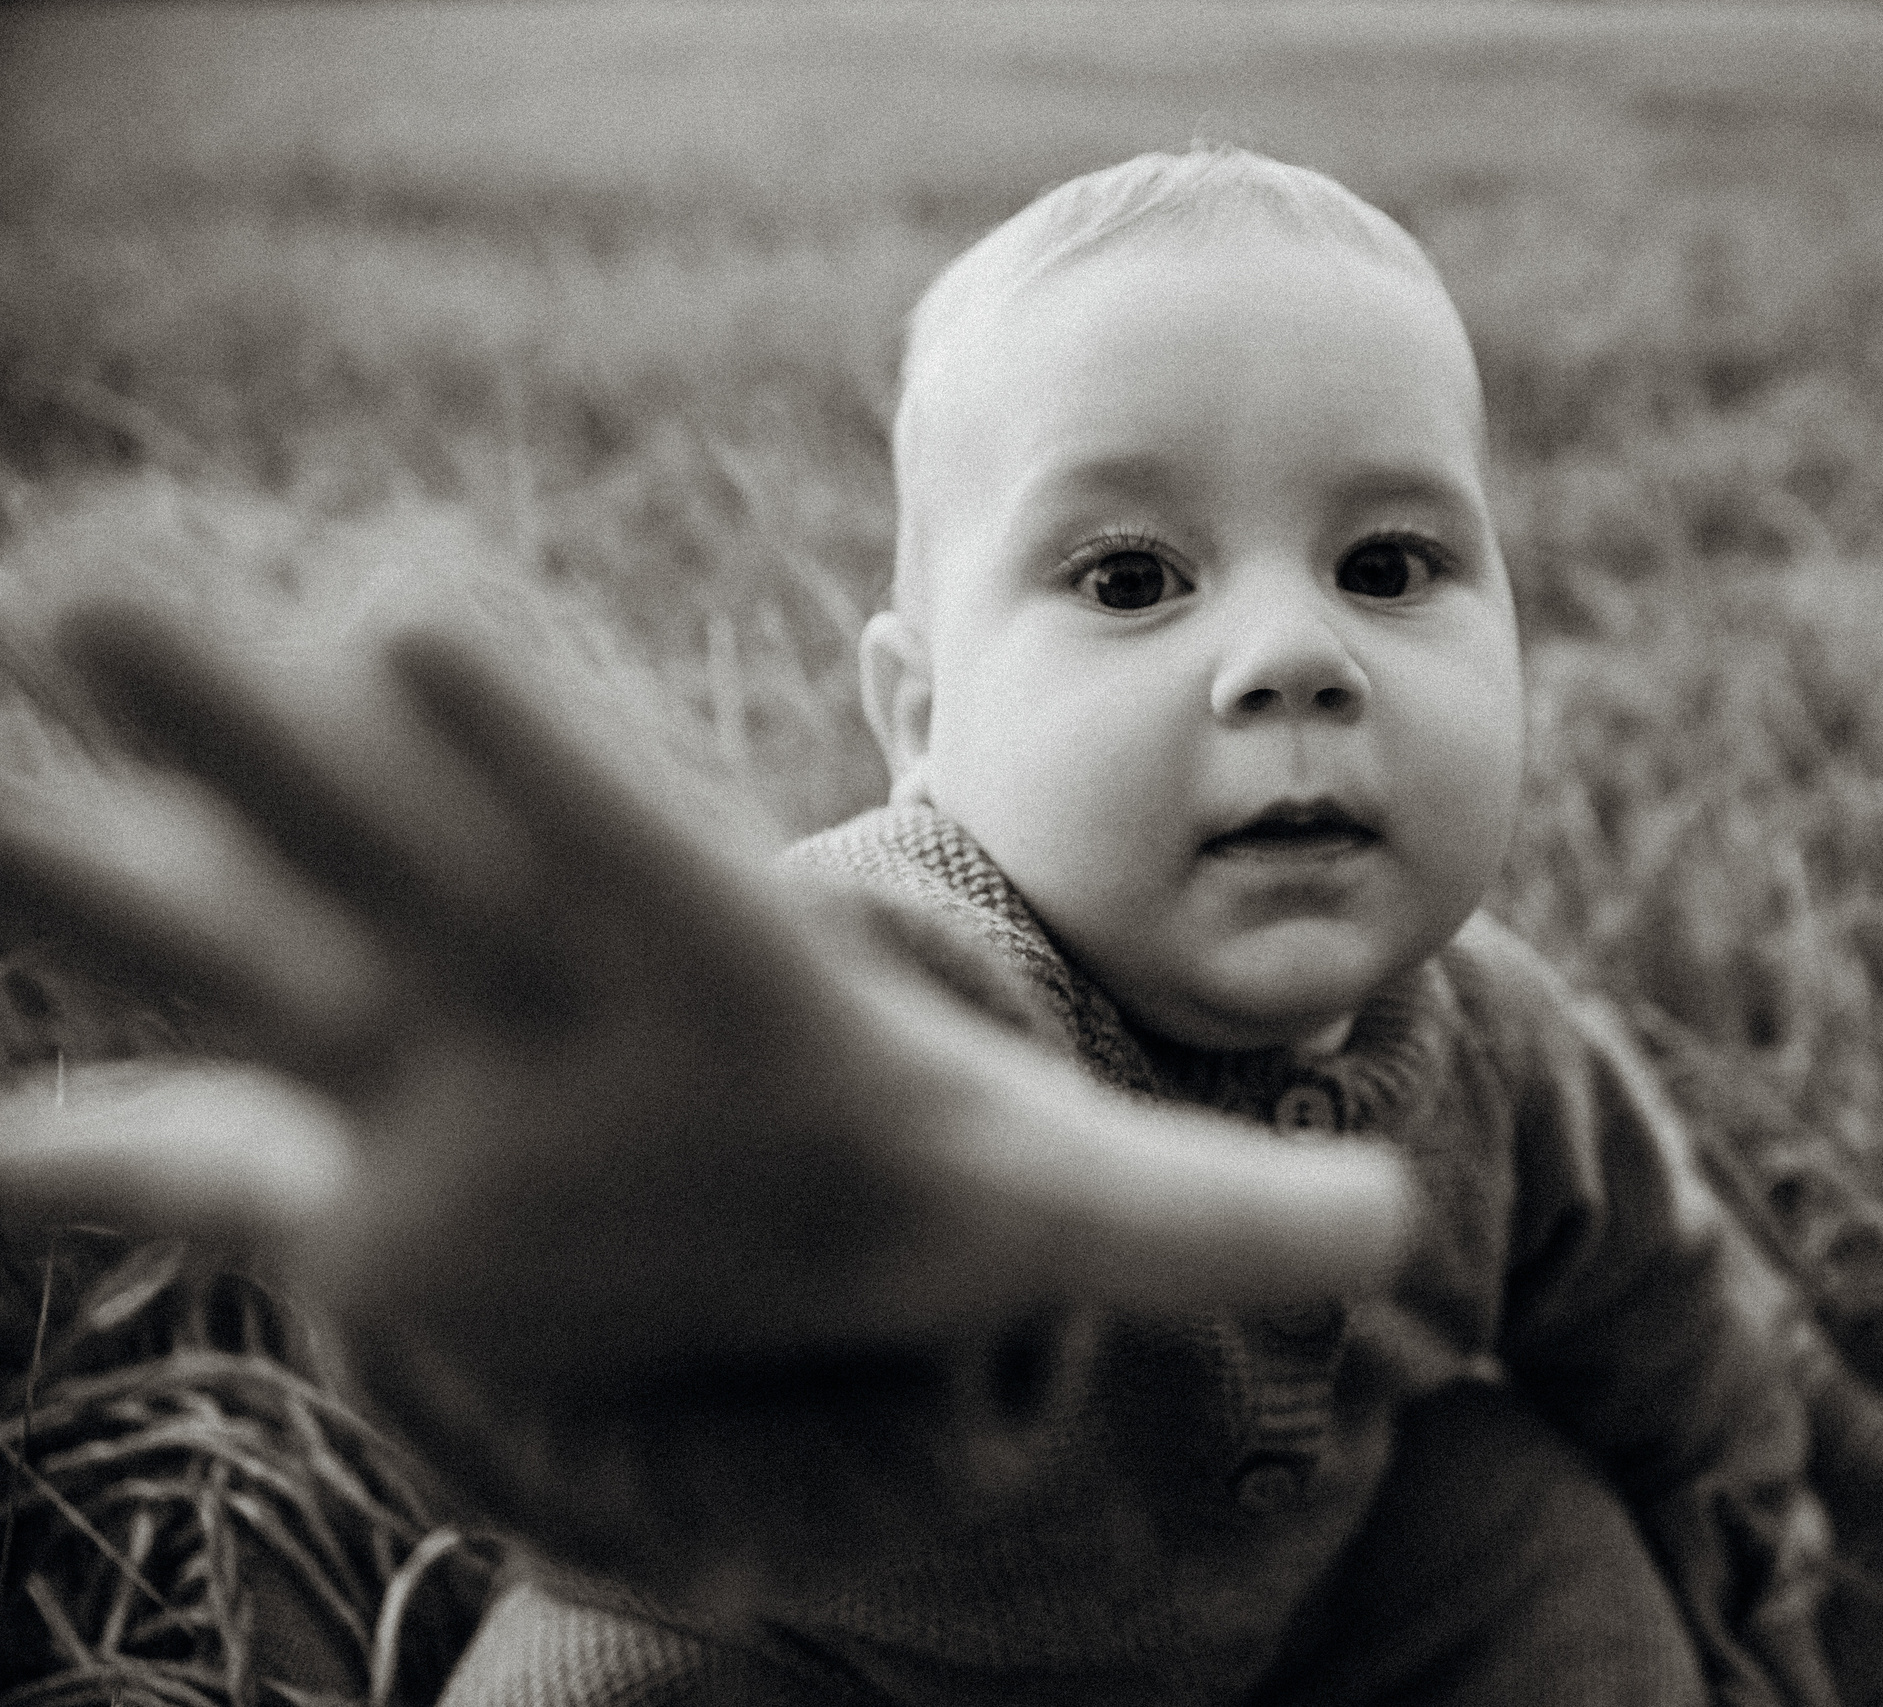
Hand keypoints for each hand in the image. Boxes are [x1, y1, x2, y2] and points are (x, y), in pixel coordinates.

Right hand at [0, 601, 1411, 1386]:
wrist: (797, 1210)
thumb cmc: (909, 1170)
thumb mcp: (1046, 1203)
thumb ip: (1195, 1217)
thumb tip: (1388, 1242)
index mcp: (700, 958)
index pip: (609, 834)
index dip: (524, 745)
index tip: (409, 614)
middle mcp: (534, 984)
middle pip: (377, 841)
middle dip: (246, 737)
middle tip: (82, 594)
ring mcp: (416, 1078)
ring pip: (230, 951)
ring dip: (92, 873)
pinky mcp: (350, 1195)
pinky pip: (185, 1170)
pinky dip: (86, 1172)